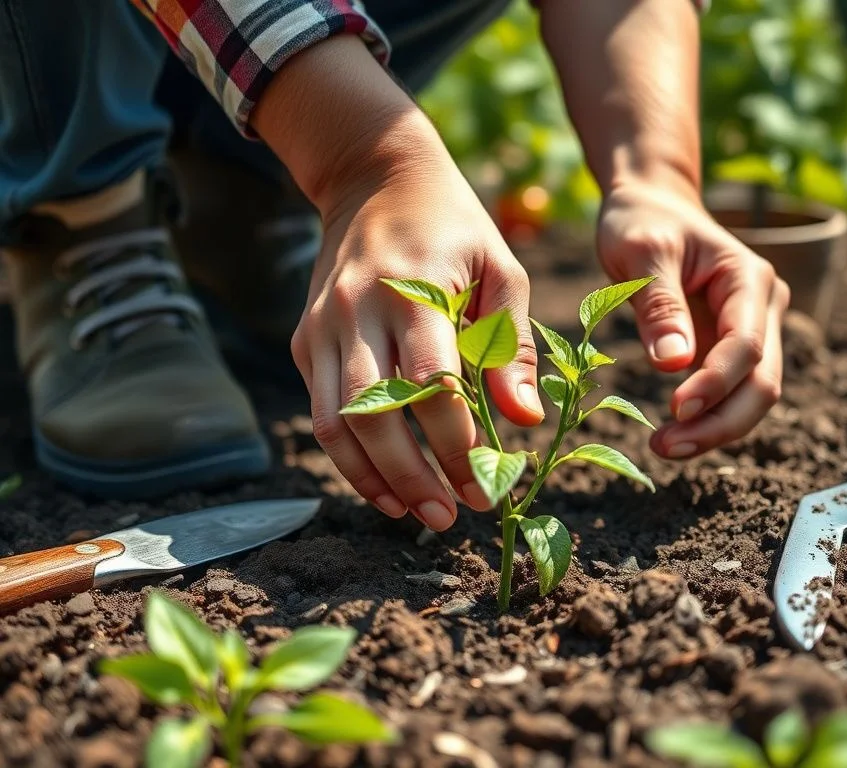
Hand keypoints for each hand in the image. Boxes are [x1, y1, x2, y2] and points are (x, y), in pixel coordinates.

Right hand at [290, 137, 543, 531]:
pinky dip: (347, 458)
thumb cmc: (455, 227)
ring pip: (336, 422)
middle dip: (414, 476)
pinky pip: (320, 412)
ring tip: (415, 513)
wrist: (375, 177)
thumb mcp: (501, 270)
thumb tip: (524, 422)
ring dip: (374, 479)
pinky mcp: (304, 338)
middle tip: (450, 517)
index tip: (486, 487)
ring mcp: (323, 325)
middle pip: (376, 414)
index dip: (458, 445)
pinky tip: (382, 486)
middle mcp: (358, 309)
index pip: (433, 385)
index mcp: (415, 289)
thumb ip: (513, 345)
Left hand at [596, 177, 789, 458]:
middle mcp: (763, 306)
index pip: (747, 345)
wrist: (650, 206)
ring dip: (714, 428)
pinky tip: (673, 433)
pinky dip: (706, 417)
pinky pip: (729, 393)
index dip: (715, 384)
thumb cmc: (643, 221)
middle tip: (666, 447)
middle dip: (720, 423)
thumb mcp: (641, 252)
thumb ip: (659, 305)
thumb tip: (672, 363)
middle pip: (763, 383)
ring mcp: (753, 329)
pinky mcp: (730, 347)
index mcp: (749, 278)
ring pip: (752, 395)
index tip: (675, 410)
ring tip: (665, 447)